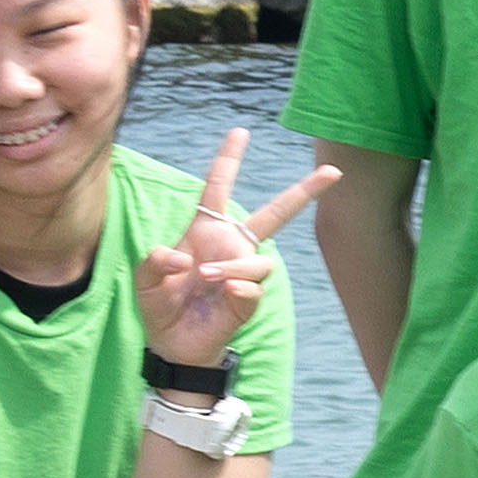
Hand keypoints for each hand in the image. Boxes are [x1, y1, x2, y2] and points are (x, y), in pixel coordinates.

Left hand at [133, 126, 329, 371]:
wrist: (173, 345)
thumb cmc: (160, 307)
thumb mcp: (143, 280)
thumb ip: (153, 262)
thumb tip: (180, 258)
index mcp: (205, 231)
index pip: (219, 187)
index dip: (228, 159)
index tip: (240, 132)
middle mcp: (231, 246)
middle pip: (274, 214)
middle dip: (304, 192)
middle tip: (333, 172)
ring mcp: (242, 272)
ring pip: (258, 259)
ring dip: (232, 265)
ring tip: (206, 278)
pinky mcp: (247, 299)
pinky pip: (255, 287)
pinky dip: (239, 286)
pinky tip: (225, 290)